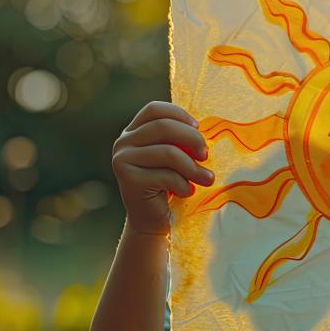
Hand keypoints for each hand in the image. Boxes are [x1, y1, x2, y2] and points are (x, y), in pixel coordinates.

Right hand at [112, 101, 213, 235]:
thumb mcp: (175, 158)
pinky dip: (184, 185)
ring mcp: (122, 160)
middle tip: (206, 155)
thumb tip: (202, 129)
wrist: (151, 220)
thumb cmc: (168, 185)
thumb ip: (180, 140)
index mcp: (133, 132)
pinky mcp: (128, 179)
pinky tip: (187, 192)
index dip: (179, 114)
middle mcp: (123, 142)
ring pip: (167, 152)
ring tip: (206, 179)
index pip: (154, 109)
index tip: (198, 128)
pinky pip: (166, 175)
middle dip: (192, 139)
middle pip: (163, 127)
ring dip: (193, 167)